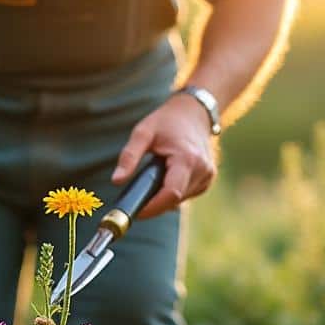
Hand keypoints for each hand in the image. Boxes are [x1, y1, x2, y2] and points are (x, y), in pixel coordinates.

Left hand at [111, 94, 216, 217]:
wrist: (194, 112)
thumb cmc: (166, 121)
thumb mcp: (142, 133)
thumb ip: (129, 157)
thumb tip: (116, 181)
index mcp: (187, 159)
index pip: (171, 193)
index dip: (152, 207)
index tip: (135, 212)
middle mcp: (202, 170)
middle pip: (174, 199)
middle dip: (154, 203)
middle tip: (136, 195)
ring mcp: (207, 176)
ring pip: (180, 199)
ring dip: (163, 196)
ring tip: (151, 178)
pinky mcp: (208, 180)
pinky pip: (186, 194)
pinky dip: (172, 191)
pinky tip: (165, 177)